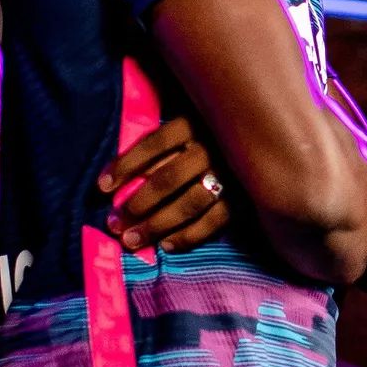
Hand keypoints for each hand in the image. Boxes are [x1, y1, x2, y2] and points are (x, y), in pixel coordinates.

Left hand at [98, 115, 232, 251]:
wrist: (264, 144)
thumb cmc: (211, 134)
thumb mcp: (188, 121)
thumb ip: (161, 138)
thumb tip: (120, 169)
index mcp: (195, 123)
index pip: (154, 144)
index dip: (125, 165)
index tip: (102, 187)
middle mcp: (212, 148)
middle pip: (167, 179)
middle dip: (137, 204)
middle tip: (114, 223)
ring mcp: (230, 175)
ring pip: (188, 203)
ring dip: (156, 225)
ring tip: (131, 239)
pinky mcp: (244, 199)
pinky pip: (213, 222)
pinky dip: (188, 236)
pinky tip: (166, 245)